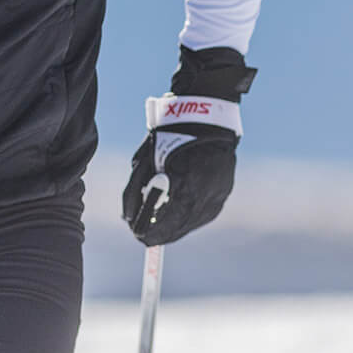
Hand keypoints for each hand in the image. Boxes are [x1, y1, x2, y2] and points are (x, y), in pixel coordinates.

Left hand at [121, 46, 254, 246]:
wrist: (205, 116)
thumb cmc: (169, 135)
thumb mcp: (144, 161)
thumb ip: (134, 191)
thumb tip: (127, 217)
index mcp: (186, 186)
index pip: (167, 222)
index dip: (151, 233)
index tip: (137, 236)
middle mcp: (206, 194)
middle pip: (181, 227)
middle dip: (162, 233)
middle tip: (144, 235)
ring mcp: (219, 194)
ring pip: (195, 223)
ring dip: (176, 227)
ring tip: (159, 227)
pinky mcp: (225, 191)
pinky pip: (206, 213)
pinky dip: (190, 218)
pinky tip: (178, 216)